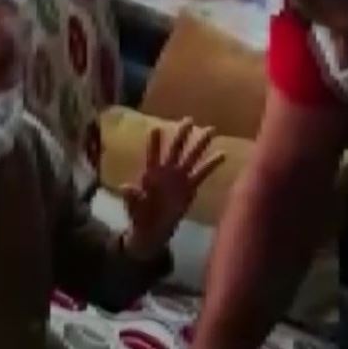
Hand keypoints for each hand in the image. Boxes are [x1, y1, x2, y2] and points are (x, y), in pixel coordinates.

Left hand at [122, 119, 224, 260]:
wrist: (153, 228)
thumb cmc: (140, 215)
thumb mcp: (133, 206)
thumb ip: (132, 196)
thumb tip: (125, 187)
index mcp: (151, 174)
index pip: (153, 155)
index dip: (155, 143)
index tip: (157, 128)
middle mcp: (167, 171)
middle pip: (176, 149)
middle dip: (182, 134)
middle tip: (189, 120)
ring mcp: (180, 178)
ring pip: (192, 157)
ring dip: (201, 144)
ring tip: (211, 130)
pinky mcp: (190, 187)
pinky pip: (202, 173)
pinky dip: (212, 164)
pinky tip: (222, 154)